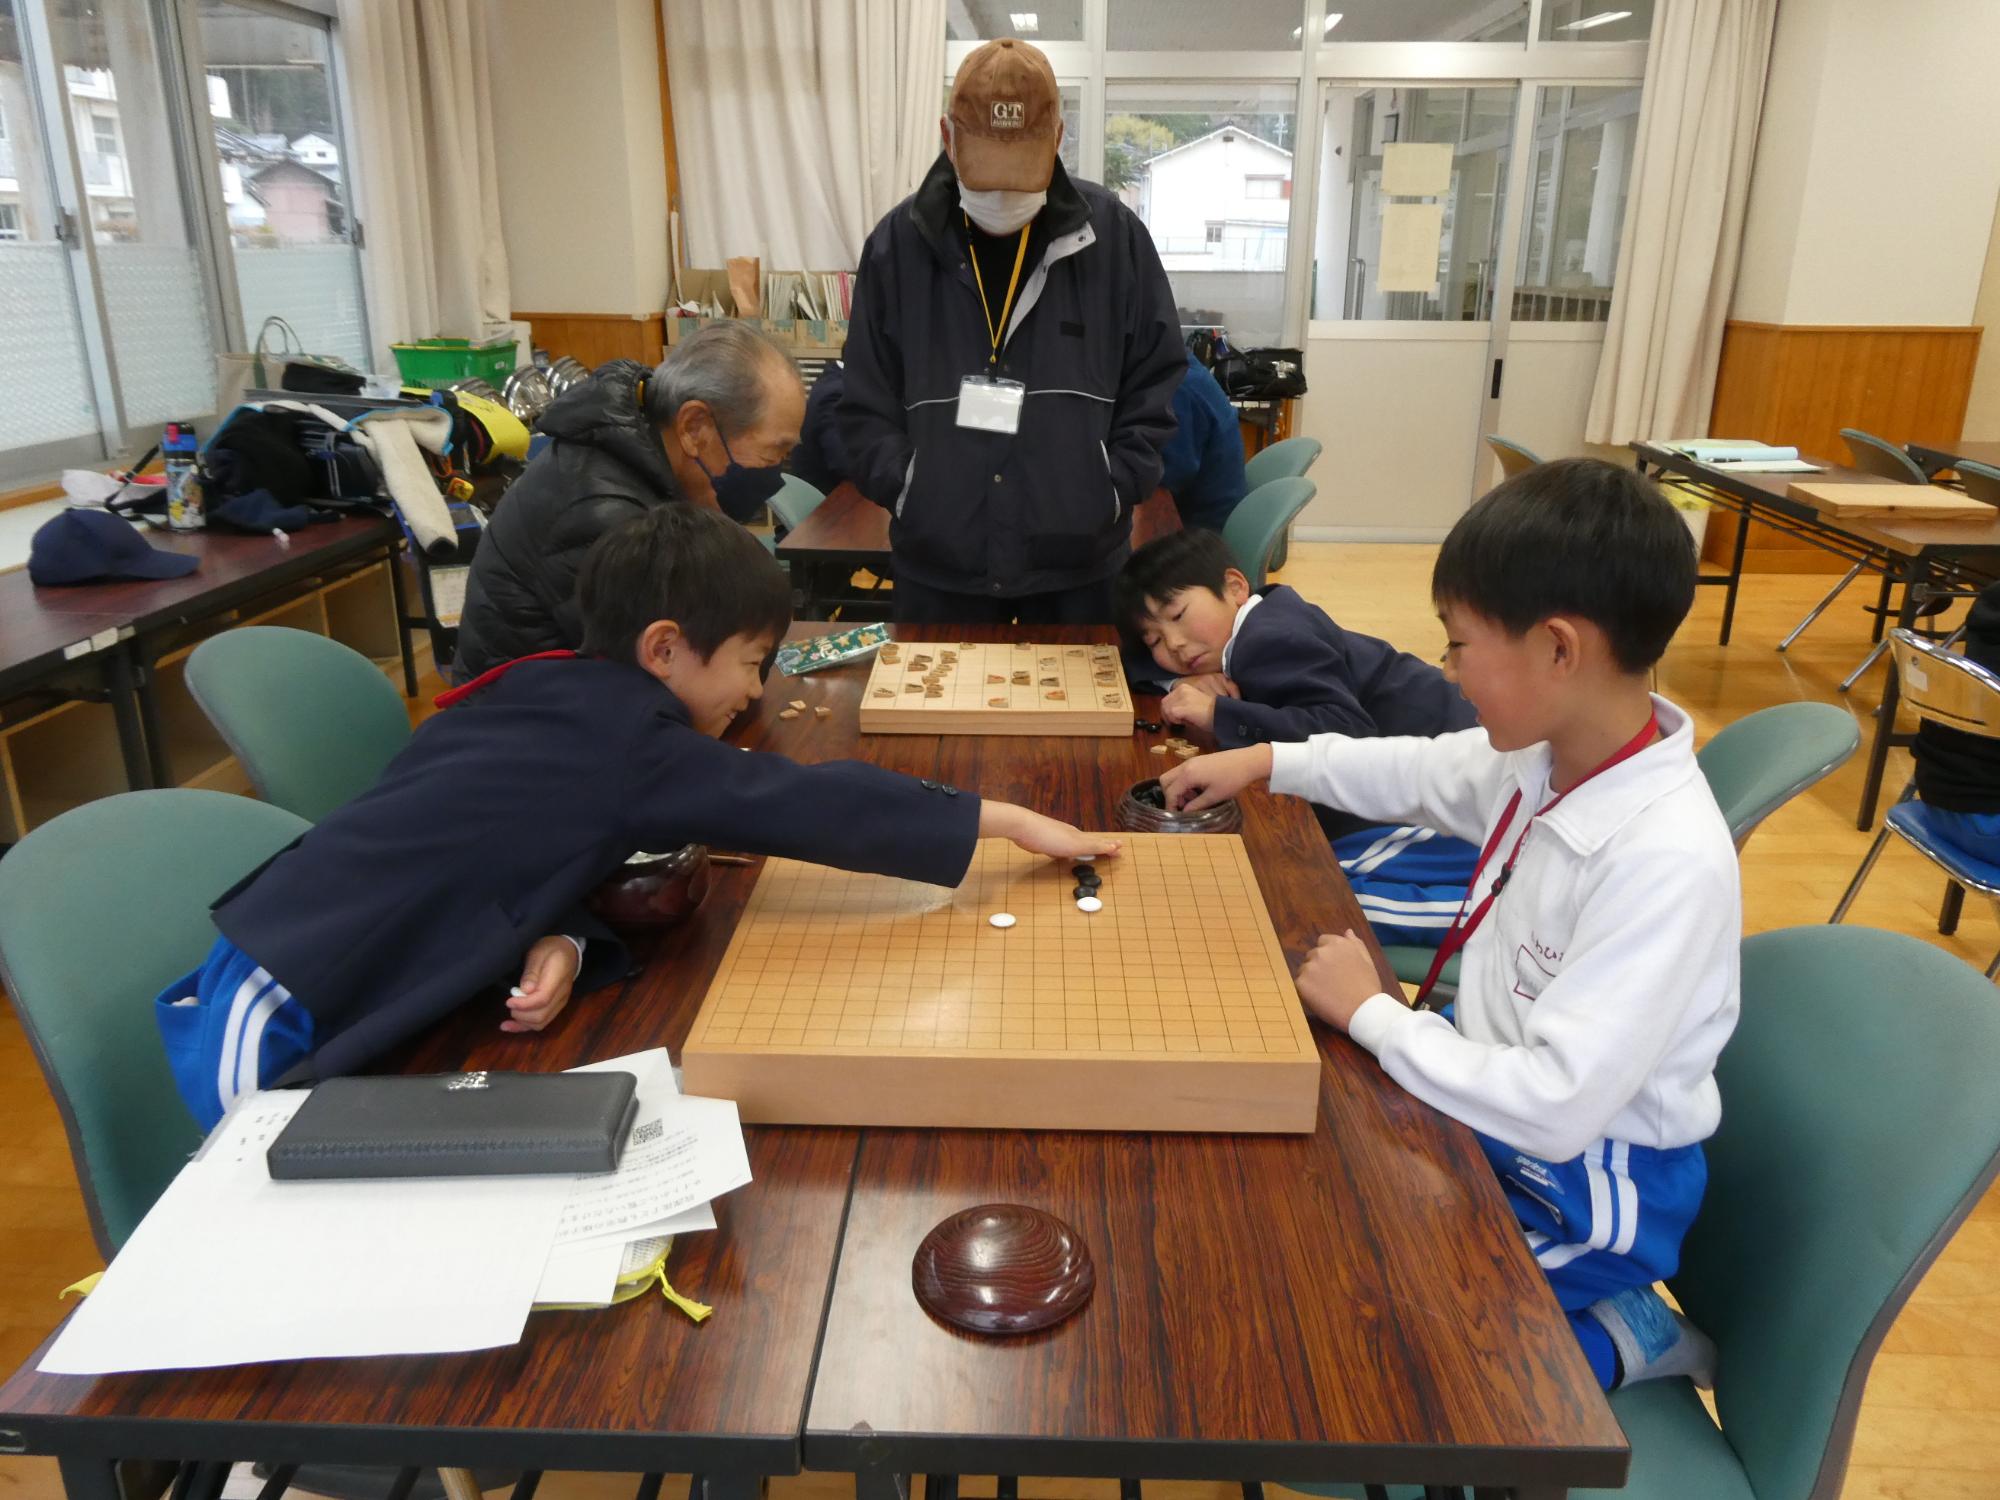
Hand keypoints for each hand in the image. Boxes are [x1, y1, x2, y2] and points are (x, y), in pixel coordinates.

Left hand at [503, 935, 580, 1032]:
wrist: (567, 952)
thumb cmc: (550, 949)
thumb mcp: (538, 953)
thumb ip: (531, 972)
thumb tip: (525, 990)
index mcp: (558, 978)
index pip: (543, 999)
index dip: (524, 1004)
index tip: (509, 1001)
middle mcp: (562, 995)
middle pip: (541, 1015)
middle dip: (521, 1014)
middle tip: (509, 1004)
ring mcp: (560, 1003)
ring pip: (541, 1022)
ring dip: (522, 1022)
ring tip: (510, 1014)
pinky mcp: (555, 1008)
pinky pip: (541, 1022)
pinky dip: (524, 1027)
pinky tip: (509, 1026)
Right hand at [980, 800, 1121, 860]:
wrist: (1023, 825)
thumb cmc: (1026, 833)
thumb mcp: (1037, 842)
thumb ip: (1044, 845)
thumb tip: (1044, 848)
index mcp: (1062, 833)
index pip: (1081, 840)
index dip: (1092, 844)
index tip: (1101, 846)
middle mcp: (1070, 833)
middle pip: (1091, 840)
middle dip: (1104, 844)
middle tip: (1117, 845)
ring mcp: (1073, 837)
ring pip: (1096, 842)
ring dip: (1108, 845)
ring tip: (1119, 847)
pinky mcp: (1075, 844)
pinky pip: (1094, 847)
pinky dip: (1105, 848)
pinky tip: (1114, 849)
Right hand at [1159, 744, 1272, 811]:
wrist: (1248, 761)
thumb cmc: (1232, 780)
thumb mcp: (1214, 796)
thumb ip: (1196, 805)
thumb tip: (1184, 813)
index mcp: (1188, 775)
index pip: (1170, 791)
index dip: (1170, 805)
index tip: (1174, 816)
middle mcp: (1185, 766)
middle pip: (1165, 780)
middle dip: (1169, 795)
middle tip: (1182, 806)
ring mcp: (1191, 761)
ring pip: (1173, 775)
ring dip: (1177, 789)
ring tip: (1192, 800)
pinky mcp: (1197, 760)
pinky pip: (1182, 772)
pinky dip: (1184, 782)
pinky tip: (1198, 790)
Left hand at [1161, 676, 1235, 730]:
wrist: (1221, 714)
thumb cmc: (1211, 712)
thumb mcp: (1193, 704)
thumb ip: (1182, 705)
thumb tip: (1172, 714)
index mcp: (1184, 687)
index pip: (1167, 700)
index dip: (1169, 711)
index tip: (1175, 719)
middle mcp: (1181, 689)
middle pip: (1164, 705)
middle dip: (1168, 715)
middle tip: (1177, 722)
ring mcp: (1181, 698)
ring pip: (1166, 710)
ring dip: (1173, 719)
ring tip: (1185, 721)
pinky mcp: (1181, 707)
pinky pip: (1171, 716)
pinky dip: (1176, 721)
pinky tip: (1187, 722)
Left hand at [1294, 930, 1388, 1032]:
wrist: (1363, 1010)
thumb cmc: (1368, 987)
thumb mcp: (1367, 961)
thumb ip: (1356, 944)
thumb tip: (1347, 932)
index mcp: (1338, 944)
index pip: (1323, 941)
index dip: (1329, 955)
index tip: (1335, 967)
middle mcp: (1321, 952)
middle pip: (1312, 955)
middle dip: (1319, 965)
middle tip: (1332, 982)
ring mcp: (1310, 967)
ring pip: (1304, 969)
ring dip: (1311, 977)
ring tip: (1327, 991)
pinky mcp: (1301, 983)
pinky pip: (1299, 983)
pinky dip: (1306, 990)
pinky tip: (1320, 997)